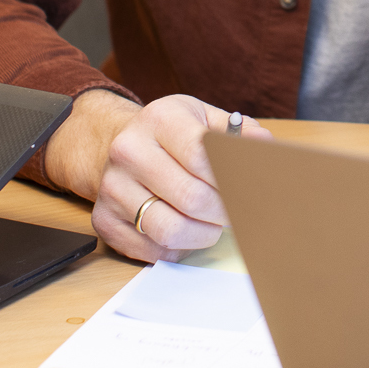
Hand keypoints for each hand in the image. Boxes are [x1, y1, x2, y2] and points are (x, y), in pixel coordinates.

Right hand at [44, 89, 274, 262]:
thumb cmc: (172, 134)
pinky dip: (179, 248)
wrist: (117, 145)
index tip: (249, 190)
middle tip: (237, 213)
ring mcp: (111, 188)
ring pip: (171, 230)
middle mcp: (128, 150)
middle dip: (224, 212)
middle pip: (191, 198)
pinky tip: (186, 231)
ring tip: (213, 224)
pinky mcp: (104, 220)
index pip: (204, 156)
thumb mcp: (204, 118)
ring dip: (204, 234)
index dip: (232, 179)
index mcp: (160, 119)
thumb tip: (264, 146)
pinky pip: (151, 250)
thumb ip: (238, 132)